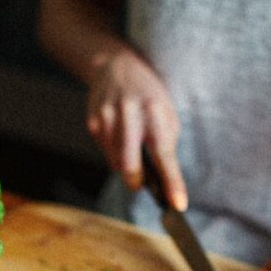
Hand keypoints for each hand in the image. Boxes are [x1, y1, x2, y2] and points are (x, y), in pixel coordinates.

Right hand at [86, 50, 186, 210]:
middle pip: (131, 165)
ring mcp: (107, 118)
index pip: (164, 155)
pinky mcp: (93, 123)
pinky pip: (106, 153)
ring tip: (133, 143)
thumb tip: (162, 179)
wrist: (116, 65)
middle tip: (142, 183)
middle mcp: (129, 114)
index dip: (172, 182)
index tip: (178, 204)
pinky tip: (120, 135)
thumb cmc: (149, 94)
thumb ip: (166, 142)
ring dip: (127, 165)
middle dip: (137, 181)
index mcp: (154, 111)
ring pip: (117, 163)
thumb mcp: (167, 111)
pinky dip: (116, 153)